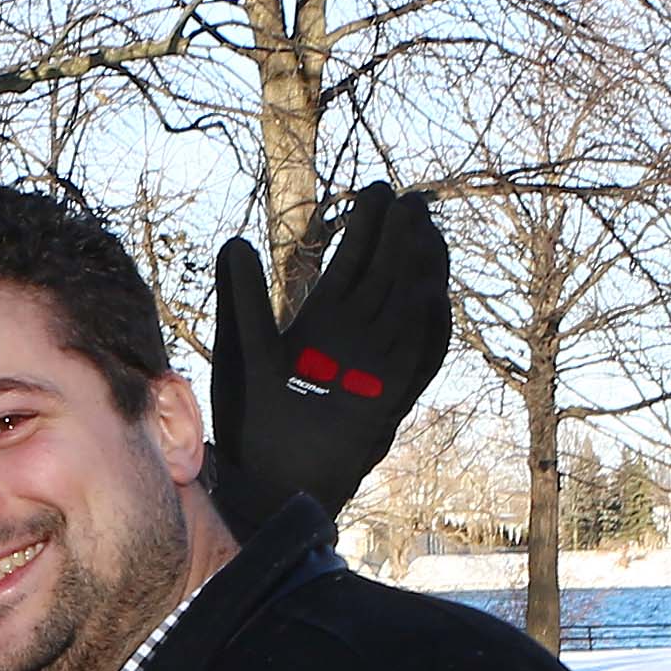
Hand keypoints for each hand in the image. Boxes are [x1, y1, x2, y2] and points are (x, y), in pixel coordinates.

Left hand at [206, 181, 446, 515]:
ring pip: (406, 312)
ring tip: (427, 232)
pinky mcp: (385, 403)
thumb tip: (235, 241)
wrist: (265, 482)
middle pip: (385, 278)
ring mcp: (373, 371)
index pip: (352, 264)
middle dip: (400, 239)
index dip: (367, 228)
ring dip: (420, 273)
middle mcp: (354, 343)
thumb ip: (242, 297)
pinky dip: (427, 332)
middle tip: (413, 198)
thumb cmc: (251, 422)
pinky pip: (414, 362)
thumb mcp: (244, 349)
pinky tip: (434, 297)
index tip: (380, 189)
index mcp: (322, 324)